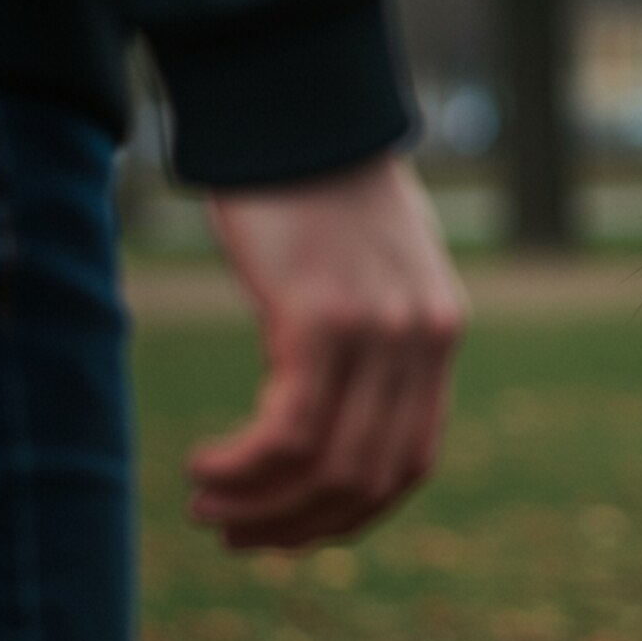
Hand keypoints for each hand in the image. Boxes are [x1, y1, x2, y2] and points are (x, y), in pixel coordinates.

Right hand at [189, 154, 465, 548]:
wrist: (292, 107)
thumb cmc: (311, 183)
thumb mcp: (364, 267)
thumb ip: (366, 334)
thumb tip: (328, 403)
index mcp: (437, 332)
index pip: (412, 462)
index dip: (349, 514)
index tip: (289, 530)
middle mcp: (422, 339)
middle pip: (372, 479)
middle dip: (299, 525)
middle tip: (233, 532)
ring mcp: (379, 332)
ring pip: (330, 469)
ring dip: (263, 506)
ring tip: (208, 505)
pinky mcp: (323, 319)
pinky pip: (290, 433)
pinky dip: (245, 469)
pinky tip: (204, 466)